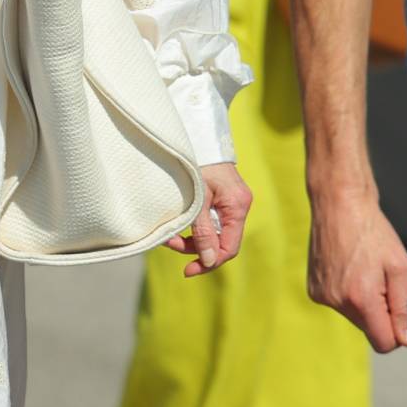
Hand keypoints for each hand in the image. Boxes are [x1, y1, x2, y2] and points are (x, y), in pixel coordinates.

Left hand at [164, 162, 250, 276]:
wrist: (199, 137)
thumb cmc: (196, 163)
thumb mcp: (197, 199)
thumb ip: (203, 231)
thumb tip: (209, 262)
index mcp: (237, 207)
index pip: (229, 248)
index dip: (210, 262)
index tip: (188, 270)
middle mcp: (239, 207)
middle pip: (220, 242)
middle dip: (195, 248)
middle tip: (169, 243)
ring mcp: (231, 203)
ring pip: (213, 233)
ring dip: (191, 238)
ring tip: (168, 235)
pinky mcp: (222, 199)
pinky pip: (210, 221)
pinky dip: (194, 226)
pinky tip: (177, 225)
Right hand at [307, 186, 406, 351]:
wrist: (339, 204)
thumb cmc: (373, 232)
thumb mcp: (401, 268)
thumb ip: (403, 308)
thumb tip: (405, 340)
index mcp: (361, 298)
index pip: (384, 343)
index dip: (397, 332)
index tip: (399, 311)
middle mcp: (336, 301)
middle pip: (369, 329)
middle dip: (380, 313)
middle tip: (381, 280)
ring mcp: (322, 295)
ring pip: (354, 317)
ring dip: (363, 302)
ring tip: (364, 270)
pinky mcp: (313, 289)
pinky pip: (338, 304)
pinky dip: (347, 293)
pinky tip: (349, 269)